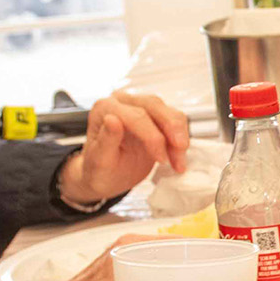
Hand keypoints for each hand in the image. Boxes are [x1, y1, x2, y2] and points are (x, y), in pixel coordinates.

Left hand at [61, 92, 191, 206]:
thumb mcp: (98, 162)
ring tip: (179, 160)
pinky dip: (180, 137)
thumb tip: (112, 120)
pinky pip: (174, 120)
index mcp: (105, 109)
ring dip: (179, 134)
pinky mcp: (154, 118)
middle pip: (154, 106)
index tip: (161, 158)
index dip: (152, 137)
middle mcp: (122, 103)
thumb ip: (105, 141)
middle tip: (180, 150)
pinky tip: (179, 155)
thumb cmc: (98, 170)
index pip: (135, 116)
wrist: (106, 177)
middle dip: (171, 129)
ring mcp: (140, 108)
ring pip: (167, 111)